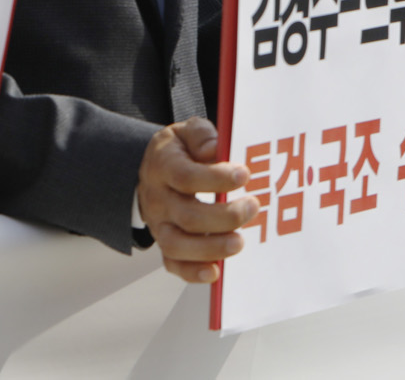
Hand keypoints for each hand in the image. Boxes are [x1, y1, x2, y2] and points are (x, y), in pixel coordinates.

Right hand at [138, 117, 256, 283]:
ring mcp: (160, 225)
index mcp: (163, 167)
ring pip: (177, 245)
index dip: (215, 179)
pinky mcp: (166, 242)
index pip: (185, 177)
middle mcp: (159, 199)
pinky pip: (173, 263)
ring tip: (238, 243)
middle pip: (186, 216)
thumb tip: (216, 149)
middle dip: (223, 216)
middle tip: (253, 207)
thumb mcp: (186, 131)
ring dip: (210, 248)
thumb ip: (201, 136)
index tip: (244, 175)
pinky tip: (215, 273)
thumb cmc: (179, 150)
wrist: (151, 168)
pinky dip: (192, 272)